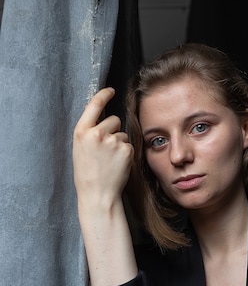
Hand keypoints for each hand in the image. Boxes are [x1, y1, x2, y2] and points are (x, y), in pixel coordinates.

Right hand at [73, 88, 133, 212]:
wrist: (98, 195)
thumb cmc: (87, 175)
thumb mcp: (80, 149)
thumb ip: (89, 133)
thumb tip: (102, 119)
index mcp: (81, 132)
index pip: (94, 105)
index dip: (103, 95)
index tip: (111, 90)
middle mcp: (96, 133)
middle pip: (113, 119)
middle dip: (113, 130)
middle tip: (106, 150)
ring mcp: (112, 141)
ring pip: (122, 134)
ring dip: (120, 144)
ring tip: (110, 161)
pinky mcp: (125, 150)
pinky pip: (129, 145)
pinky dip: (126, 154)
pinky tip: (118, 165)